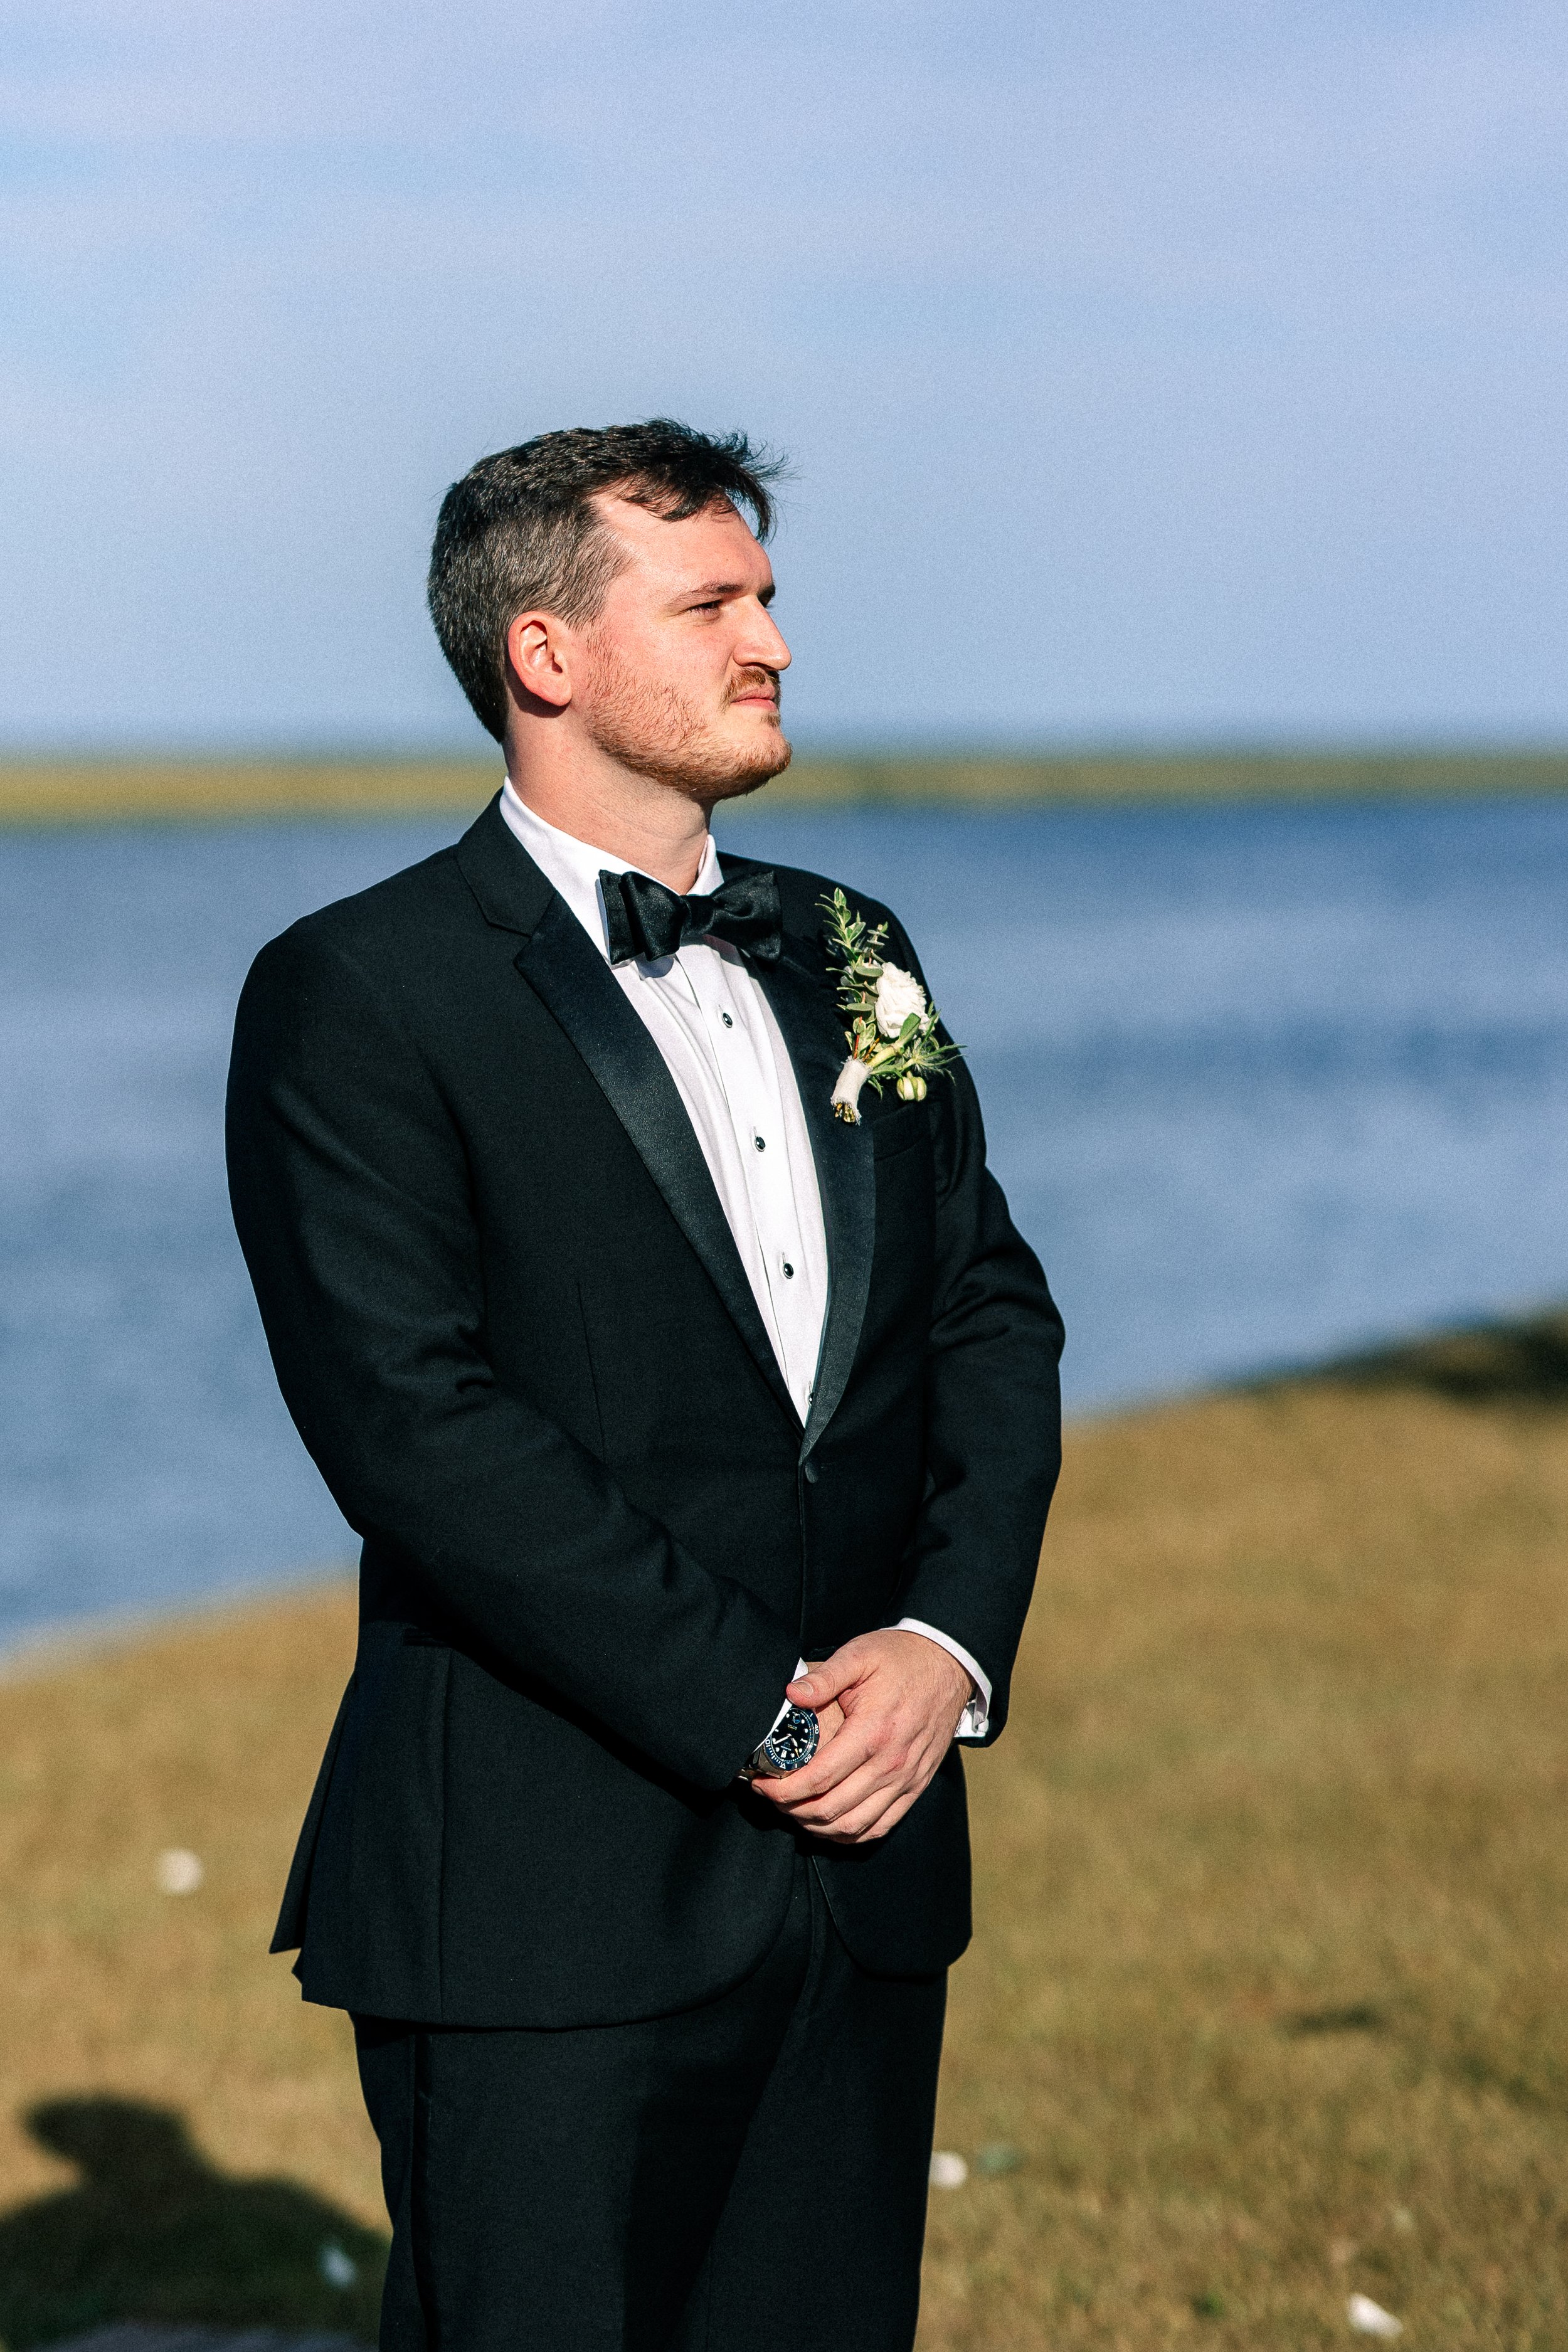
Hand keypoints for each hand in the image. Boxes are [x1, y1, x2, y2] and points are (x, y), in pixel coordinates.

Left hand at [750, 1630, 972, 1844]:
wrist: (949, 1664)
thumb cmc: (900, 1658)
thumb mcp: (859, 1655)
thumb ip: (823, 1677)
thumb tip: (790, 1695)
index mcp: (873, 1732)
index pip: (819, 1778)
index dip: (784, 1789)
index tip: (762, 1784)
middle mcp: (891, 1764)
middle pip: (831, 1809)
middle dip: (792, 1809)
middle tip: (771, 1797)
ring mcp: (906, 1779)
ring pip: (853, 1826)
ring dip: (817, 1827)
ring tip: (793, 1810)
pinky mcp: (916, 1786)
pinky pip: (880, 1826)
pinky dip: (850, 1834)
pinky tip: (828, 1825)